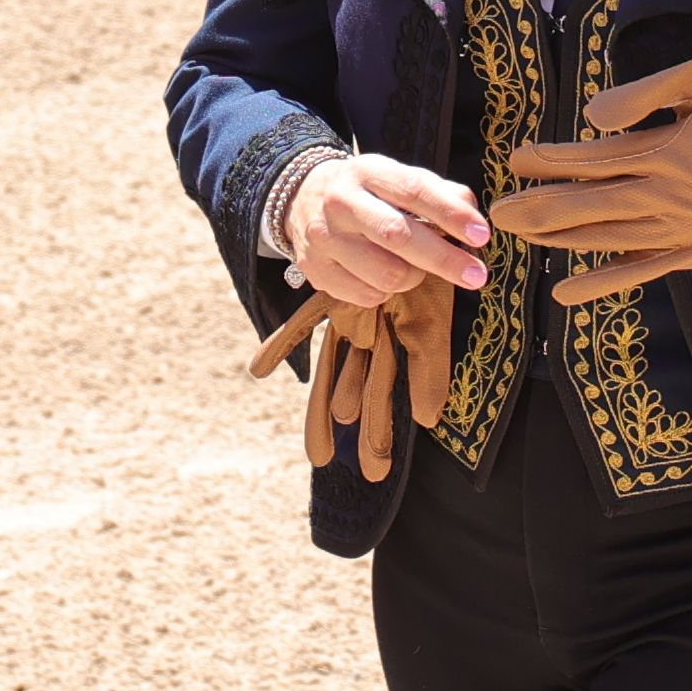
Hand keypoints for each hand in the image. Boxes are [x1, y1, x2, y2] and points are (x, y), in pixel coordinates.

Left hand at [246, 279, 458, 480]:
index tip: (375, 474)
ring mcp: (351, 318)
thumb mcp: (429, 323)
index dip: (380, 433)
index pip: (388, 398)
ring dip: (322, 405)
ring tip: (317, 450)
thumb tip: (425, 421)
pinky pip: (303, 326)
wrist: (413, 216)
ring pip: (334, 369)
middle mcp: (376, 338)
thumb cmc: (433, 267)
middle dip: (361, 430)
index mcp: (401, 344)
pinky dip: (281, 347)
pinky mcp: (331, 296)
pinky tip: (259, 369)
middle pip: (364, 392)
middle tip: (356, 473)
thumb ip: (428, 370)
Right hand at [282, 150, 490, 304]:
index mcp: (367, 172)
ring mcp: (324, 238)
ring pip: (386, 274)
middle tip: (477, 275)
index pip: (413, 190)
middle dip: (444, 259)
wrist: (302, 198)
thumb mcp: (397, 177)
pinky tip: (383, 275)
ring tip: (414, 266)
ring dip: (414, 276)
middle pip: (397, 236)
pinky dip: (387, 292)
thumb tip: (472, 215)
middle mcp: (340, 202)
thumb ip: (438, 192)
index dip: (450, 214)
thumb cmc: (367, 192)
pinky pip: (368, 295)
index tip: (482, 234)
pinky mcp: (316, 270)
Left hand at [489, 55, 691, 319]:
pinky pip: (642, 273)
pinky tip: (568, 292)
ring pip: (605, 241)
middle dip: (538, 206)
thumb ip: (651, 93)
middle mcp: (666, 200)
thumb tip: (595, 115)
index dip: (549, 160)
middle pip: (586, 206)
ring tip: (520, 237)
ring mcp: (685, 234)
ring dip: (558, 239)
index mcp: (668, 152)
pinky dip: (602, 282)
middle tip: (497, 210)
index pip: (591, 159)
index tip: (515, 158)